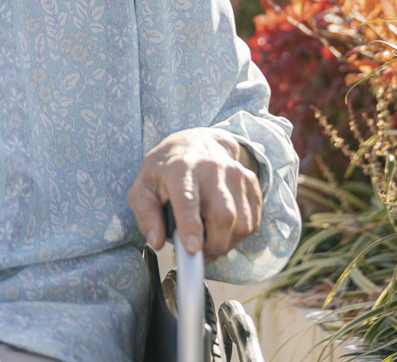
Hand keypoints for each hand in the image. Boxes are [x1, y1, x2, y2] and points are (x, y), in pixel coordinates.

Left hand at [128, 128, 262, 262]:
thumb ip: (146, 215)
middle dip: (213, 246)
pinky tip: (224, 229)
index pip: (188, 198)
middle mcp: (212, 168)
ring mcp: (235, 173)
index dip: (191, 225)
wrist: (196, 142)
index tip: (192, 248)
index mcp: (181, 168)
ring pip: (241, 222)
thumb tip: (156, 241)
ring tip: (210, 239)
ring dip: (226, 243)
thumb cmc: (166, 170)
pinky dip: (239, 235)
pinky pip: (253, 221)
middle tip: (198, 254)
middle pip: (223, 215)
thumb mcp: (143, 187)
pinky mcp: (251, 181)